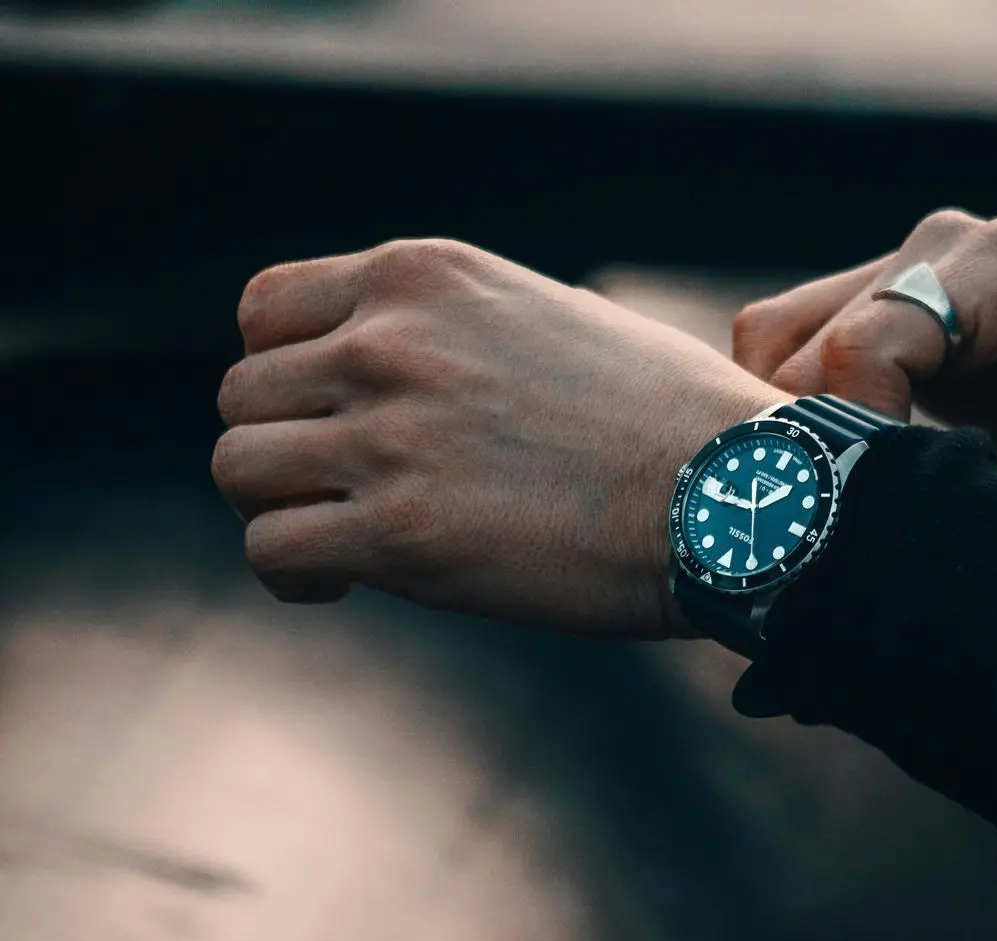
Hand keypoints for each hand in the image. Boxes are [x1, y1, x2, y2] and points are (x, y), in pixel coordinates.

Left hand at [212, 238, 784, 636]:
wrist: (735, 494)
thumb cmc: (669, 416)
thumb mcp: (549, 318)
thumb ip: (457, 330)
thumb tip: (404, 373)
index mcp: (424, 277)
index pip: (265, 308)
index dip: (280, 368)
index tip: (319, 413)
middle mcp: (389, 343)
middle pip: (244, 394)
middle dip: (282, 446)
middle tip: (334, 490)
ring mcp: (389, 437)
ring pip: (240, 470)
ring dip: (278, 509)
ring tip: (333, 540)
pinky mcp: (400, 534)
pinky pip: (272, 552)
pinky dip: (294, 577)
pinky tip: (338, 587)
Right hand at [732, 209, 996, 527]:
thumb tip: (955, 537)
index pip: (862, 346)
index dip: (852, 440)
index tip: (889, 516)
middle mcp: (938, 249)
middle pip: (798, 349)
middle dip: (812, 445)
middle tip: (859, 529)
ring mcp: (904, 269)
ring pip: (774, 349)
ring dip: (792, 432)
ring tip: (851, 504)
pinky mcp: (885, 306)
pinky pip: (792, 358)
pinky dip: (797, 421)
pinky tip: (850, 479)